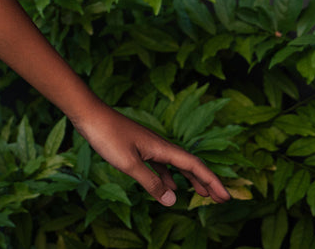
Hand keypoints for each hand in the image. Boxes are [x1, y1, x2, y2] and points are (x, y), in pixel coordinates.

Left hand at [73, 106, 229, 207]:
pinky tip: (168, 187)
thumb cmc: (107, 134)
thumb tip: (172, 201)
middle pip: (190, 165)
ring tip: (200, 195)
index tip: (226, 197)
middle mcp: (160, 146)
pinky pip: (160, 165)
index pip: (195, 166)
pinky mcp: (137, 148)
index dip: (212, 182)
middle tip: (220, 199)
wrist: (88, 113)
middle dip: (206, 182)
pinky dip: (168, 177)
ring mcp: (149, 146)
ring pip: (176, 166)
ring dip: (189, 180)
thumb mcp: (128, 163)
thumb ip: (150, 182)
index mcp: (162, 148)